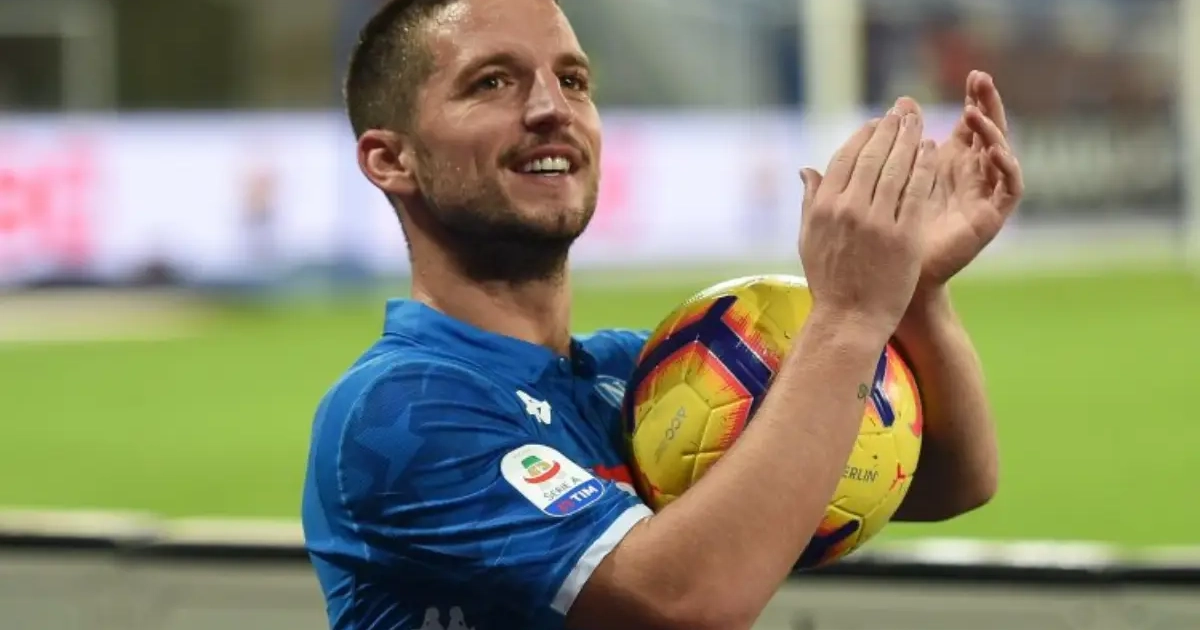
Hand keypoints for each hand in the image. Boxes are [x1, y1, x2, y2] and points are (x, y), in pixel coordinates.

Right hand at [799, 110, 937, 338]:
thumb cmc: (829, 281)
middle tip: (902, 112)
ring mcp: (877, 221)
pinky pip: (917, 191)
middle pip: (873, 157)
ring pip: (897, 169)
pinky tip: (931, 151)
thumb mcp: (809, 239)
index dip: (863, 136)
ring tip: (918, 123)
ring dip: (909, 140)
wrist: (850, 318)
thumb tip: (806, 170)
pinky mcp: (904, 235)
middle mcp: (848, 209)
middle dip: (890, 129)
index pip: (845, 158)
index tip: (876, 123)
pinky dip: (924, 167)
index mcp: (824, 207)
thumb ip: (810, 201)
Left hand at [896, 71, 1024, 288]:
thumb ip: (897, 147)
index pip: (970, 123)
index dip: (973, 98)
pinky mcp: (992, 217)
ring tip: (975, 112)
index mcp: (952, 163)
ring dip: (992, 130)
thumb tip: (895, 107)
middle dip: (987, 103)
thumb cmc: (892, 230)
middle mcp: (973, 174)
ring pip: (1001, 153)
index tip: (973, 74)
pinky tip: (994, 151)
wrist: (896, 275)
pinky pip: (1010, 187)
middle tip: (980, 78)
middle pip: (989, 130)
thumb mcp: (894, 180)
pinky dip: (1007, 167)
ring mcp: (985, 194)